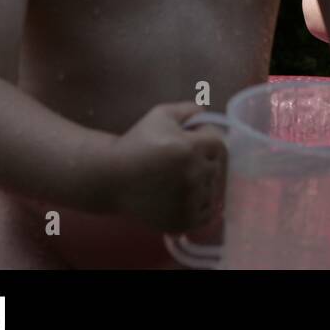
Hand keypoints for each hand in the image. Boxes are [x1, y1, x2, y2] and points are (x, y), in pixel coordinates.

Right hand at [108, 102, 225, 232]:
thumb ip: (189, 109)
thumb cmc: (137, 143)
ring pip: (212, 191)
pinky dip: (199, 206)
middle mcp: (193, 175)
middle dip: (204, 162)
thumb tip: (206, 114)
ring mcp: (189, 200)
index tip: (193, 142)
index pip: (219, 144)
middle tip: (184, 162)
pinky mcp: (182, 220)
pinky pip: (205, 213)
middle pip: (216, 167)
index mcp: (191, 148)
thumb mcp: (161, 115)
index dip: (208, 141)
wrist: (111, 178)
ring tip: (180, 180)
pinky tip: (183, 197)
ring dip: (202, 184)